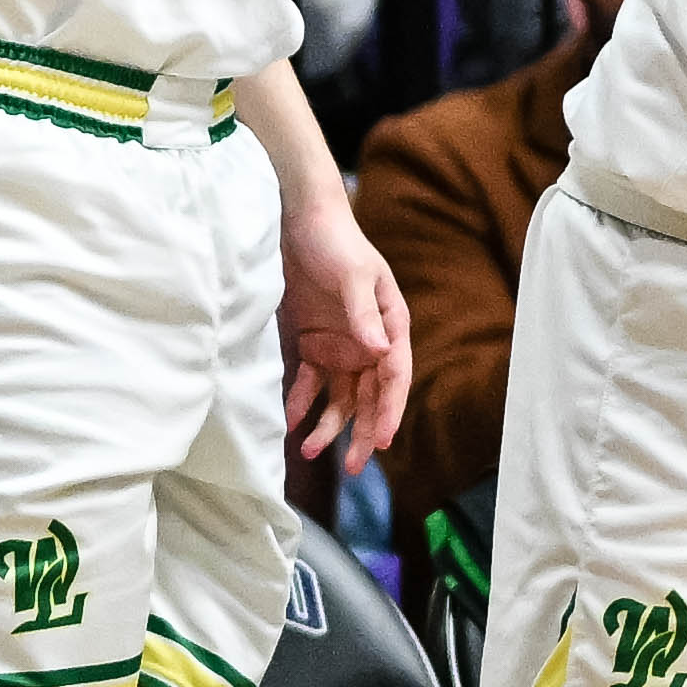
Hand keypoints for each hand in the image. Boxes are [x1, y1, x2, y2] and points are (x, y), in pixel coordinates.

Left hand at [280, 193, 410, 461]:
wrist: (297, 219)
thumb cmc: (336, 241)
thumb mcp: (354, 274)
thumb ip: (364, 314)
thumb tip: (379, 352)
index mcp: (391, 326)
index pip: (394, 378)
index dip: (388, 411)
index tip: (379, 441)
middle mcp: (370, 342)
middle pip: (369, 397)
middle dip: (361, 432)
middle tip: (351, 467)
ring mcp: (341, 344)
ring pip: (340, 397)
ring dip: (328, 425)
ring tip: (309, 451)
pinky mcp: (312, 343)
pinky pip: (310, 382)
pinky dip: (302, 402)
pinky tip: (291, 421)